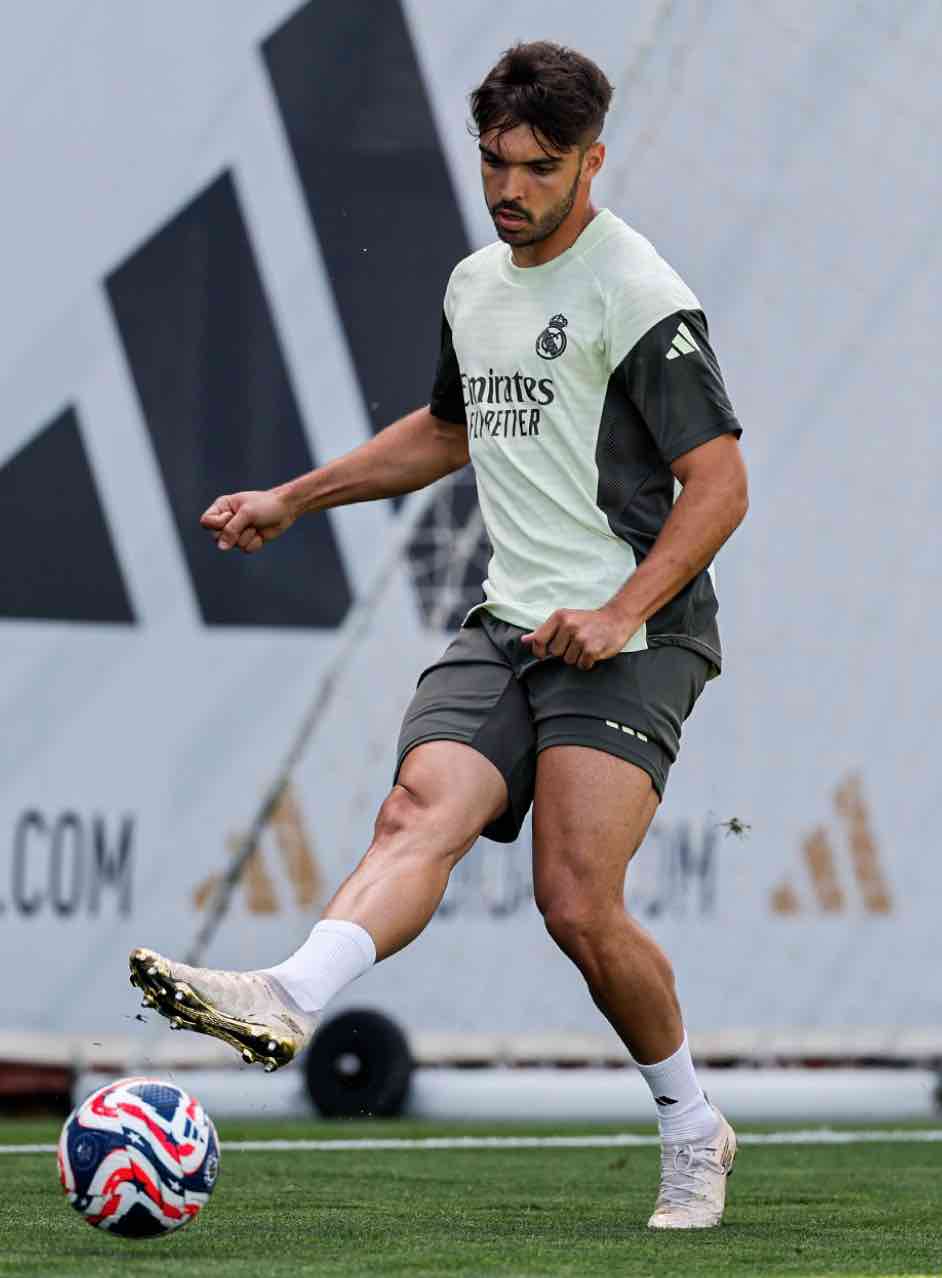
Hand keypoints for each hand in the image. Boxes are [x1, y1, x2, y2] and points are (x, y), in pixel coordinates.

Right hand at [199, 488, 296, 552]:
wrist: (285, 509)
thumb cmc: (265, 505)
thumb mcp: (247, 514)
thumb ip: (231, 530)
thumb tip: (221, 548)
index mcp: (222, 507)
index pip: (206, 522)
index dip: (217, 524)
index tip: (231, 517)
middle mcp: (226, 520)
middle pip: (217, 537)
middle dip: (234, 533)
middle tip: (247, 522)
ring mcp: (237, 532)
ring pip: (233, 545)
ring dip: (247, 536)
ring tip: (256, 525)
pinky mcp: (247, 540)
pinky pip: (245, 549)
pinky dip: (255, 542)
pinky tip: (261, 533)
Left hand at [520, 605, 637, 669]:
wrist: (617, 619)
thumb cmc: (588, 621)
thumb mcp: (565, 620)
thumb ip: (544, 631)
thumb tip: (524, 640)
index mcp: (560, 617)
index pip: (539, 640)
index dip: (539, 650)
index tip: (545, 653)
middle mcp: (569, 625)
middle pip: (555, 653)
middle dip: (564, 652)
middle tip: (577, 642)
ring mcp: (581, 638)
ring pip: (568, 661)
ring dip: (577, 657)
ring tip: (587, 645)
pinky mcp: (592, 649)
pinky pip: (582, 665)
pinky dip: (588, 662)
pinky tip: (594, 651)